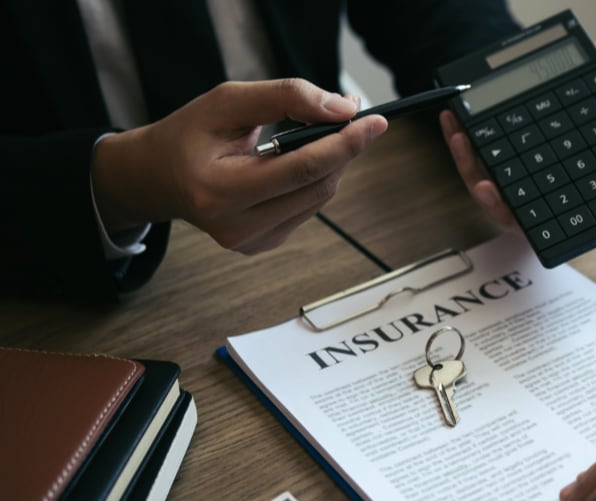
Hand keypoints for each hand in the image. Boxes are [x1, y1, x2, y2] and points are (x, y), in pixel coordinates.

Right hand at [92, 79, 387, 253]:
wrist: (158, 177)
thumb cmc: (190, 135)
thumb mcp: (228, 101)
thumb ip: (286, 98)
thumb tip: (344, 109)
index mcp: (218, 191)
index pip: (301, 169)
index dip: (344, 143)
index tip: (375, 121)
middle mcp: (235, 227)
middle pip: (317, 186)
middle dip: (343, 149)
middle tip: (354, 117)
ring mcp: (249, 242)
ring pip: (319, 198)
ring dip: (331, 164)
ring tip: (321, 135)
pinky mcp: (262, 246)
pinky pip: (308, 209)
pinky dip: (314, 181)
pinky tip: (299, 163)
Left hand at [439, 61, 595, 253]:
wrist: (539, 84)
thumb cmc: (575, 97)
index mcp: (573, 188)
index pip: (587, 217)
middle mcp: (544, 197)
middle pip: (527, 215)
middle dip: (506, 208)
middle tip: (494, 191)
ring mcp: (512, 187)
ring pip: (491, 194)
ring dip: (473, 171)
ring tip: (463, 143)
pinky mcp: (484, 168)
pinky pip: (471, 166)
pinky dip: (460, 148)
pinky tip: (454, 125)